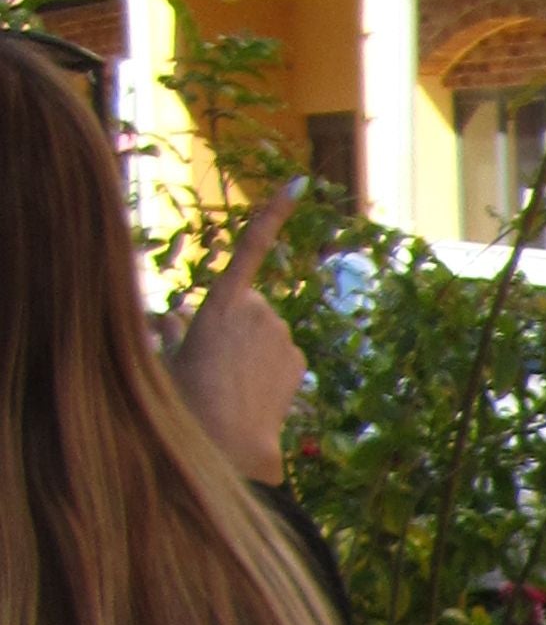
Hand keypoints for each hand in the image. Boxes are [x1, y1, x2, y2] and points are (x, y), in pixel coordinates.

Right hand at [164, 178, 308, 484]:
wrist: (229, 440)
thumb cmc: (187, 396)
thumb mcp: (168, 356)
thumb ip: (170, 327)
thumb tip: (169, 312)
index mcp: (222, 302)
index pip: (250, 247)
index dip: (274, 213)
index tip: (299, 184)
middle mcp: (259, 310)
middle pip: (249, 307)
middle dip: (236, 326)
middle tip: (215, 361)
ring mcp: (284, 334)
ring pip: (266, 332)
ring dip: (252, 348)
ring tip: (232, 380)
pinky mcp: (299, 357)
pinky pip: (282, 354)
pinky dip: (270, 365)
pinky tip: (254, 390)